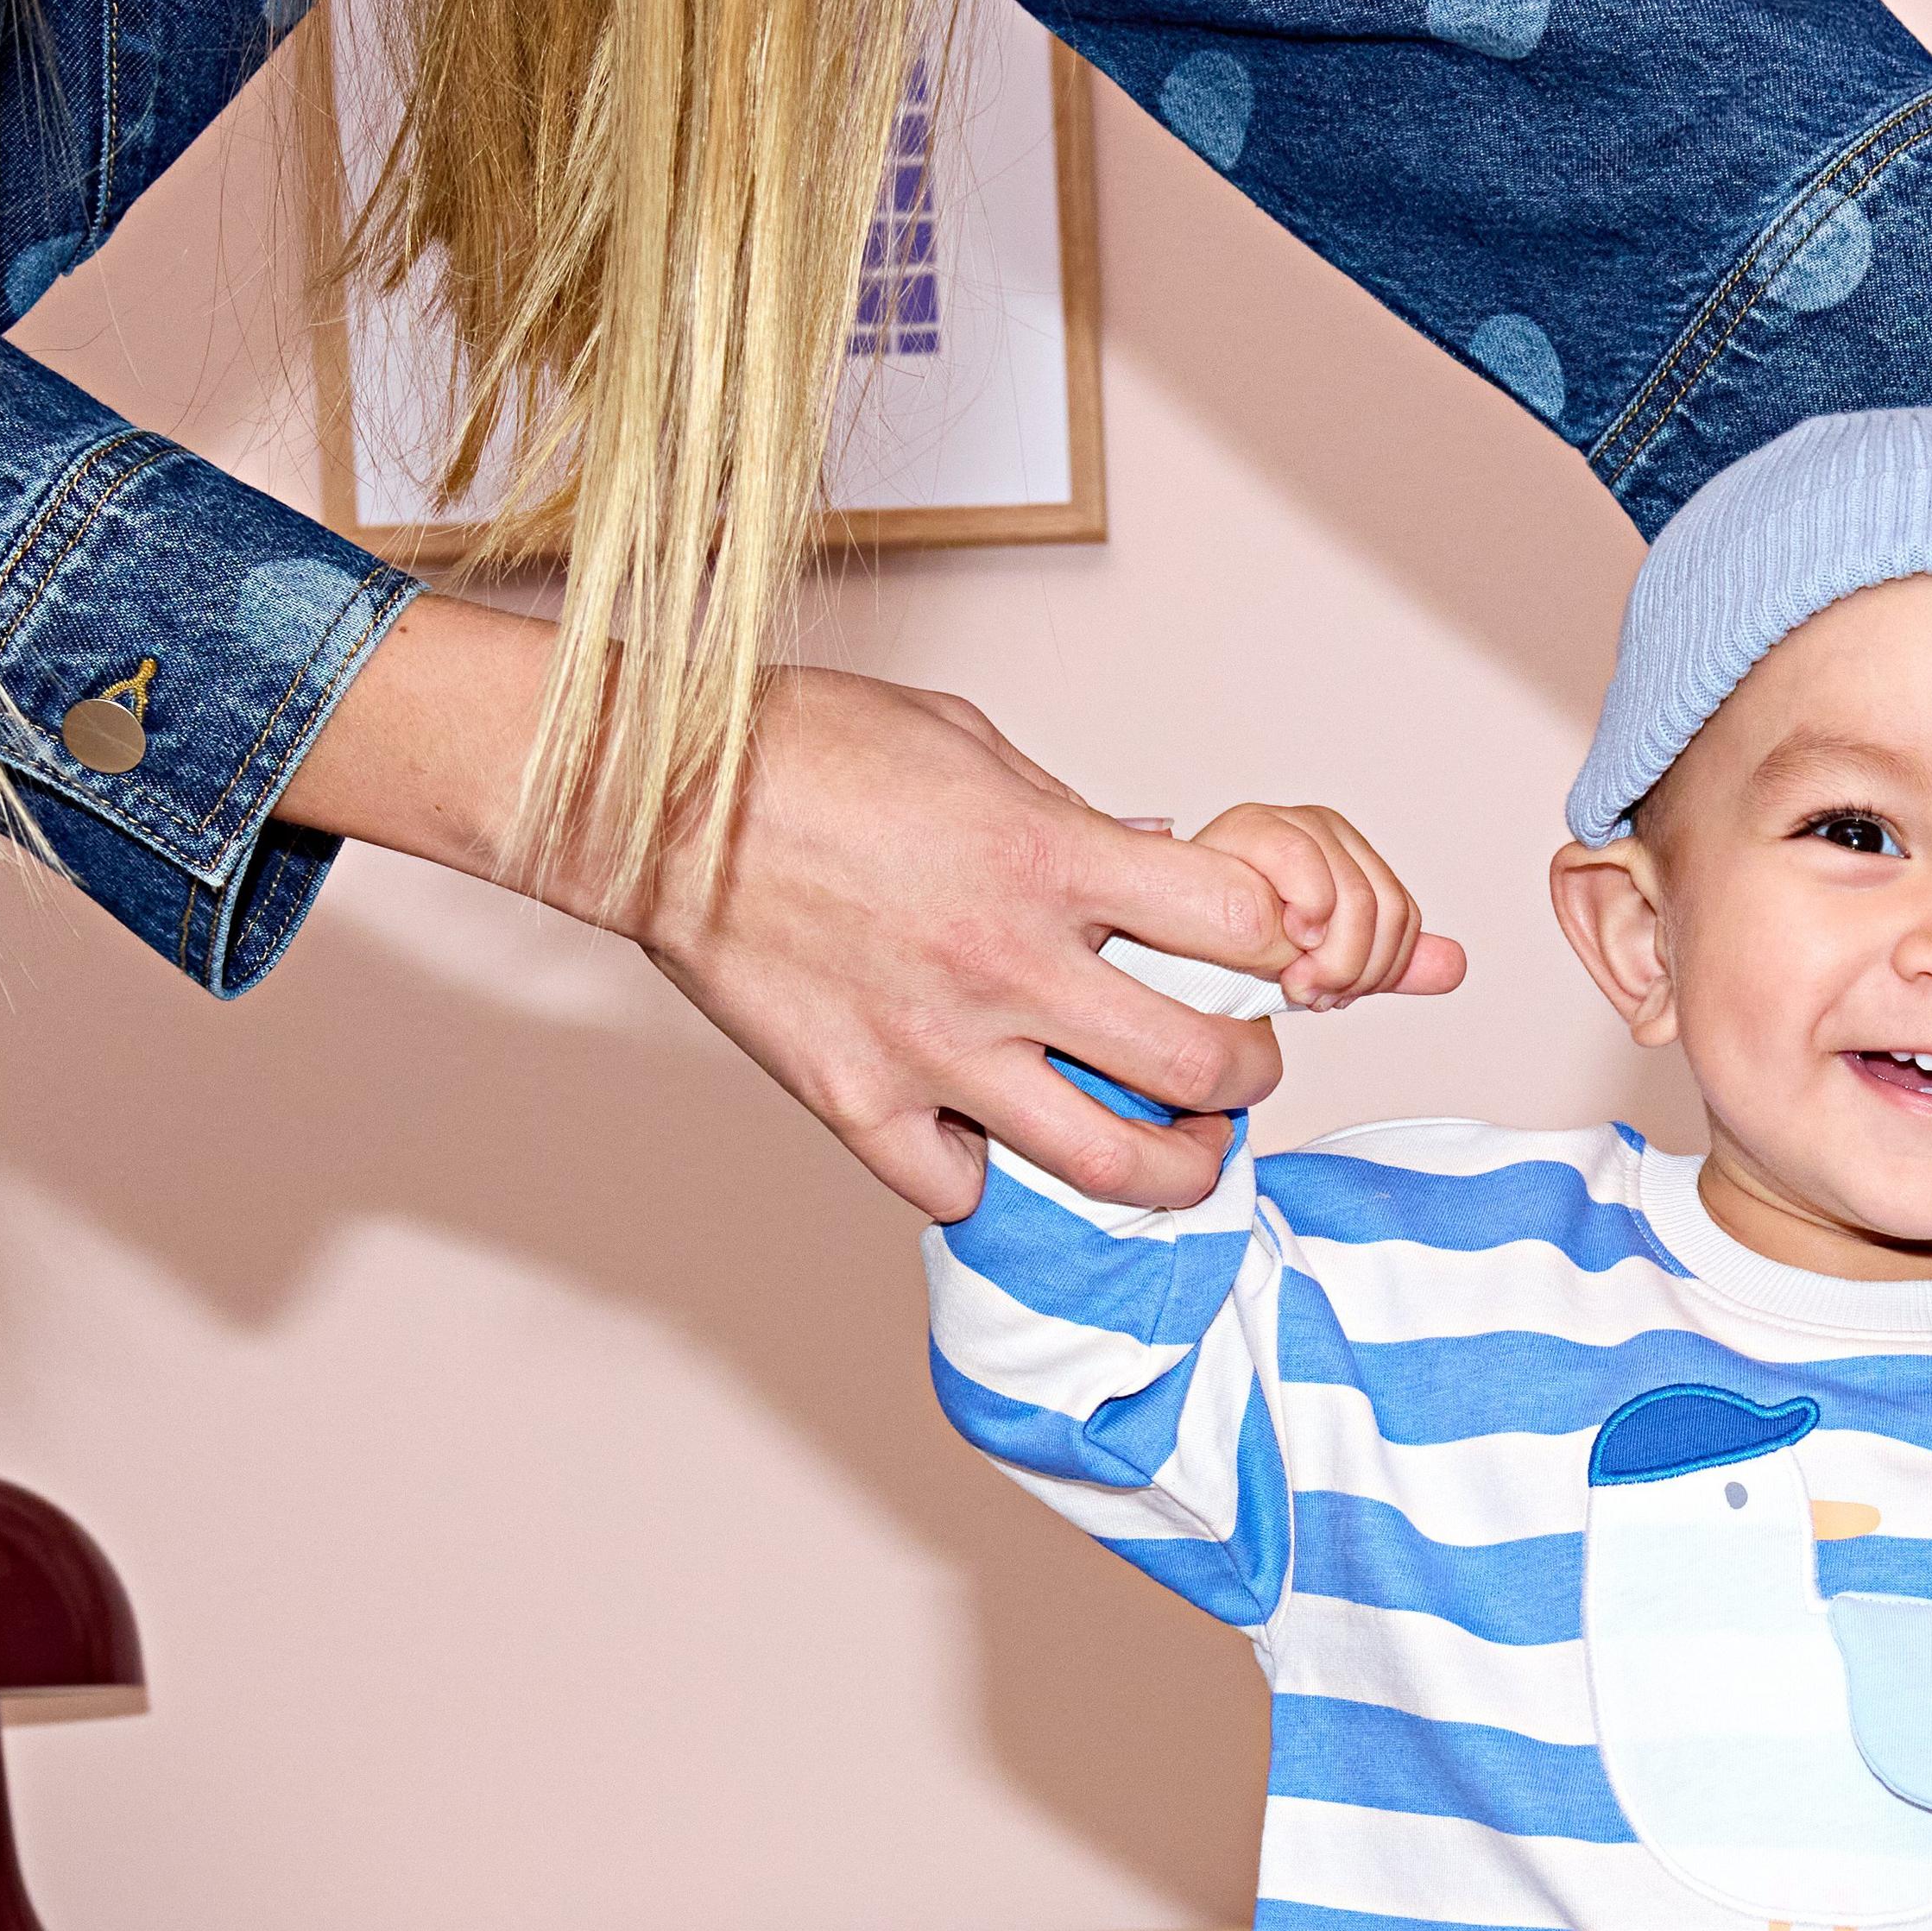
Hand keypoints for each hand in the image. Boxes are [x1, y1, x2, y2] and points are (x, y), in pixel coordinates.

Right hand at [277, 597, 1346, 1221]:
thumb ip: (1070, 817)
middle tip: (1242, 1065)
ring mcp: (933, 1048)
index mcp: (1045, 856)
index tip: (1272, 953)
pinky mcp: (858, 1103)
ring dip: (1174, 1165)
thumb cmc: (802, 747)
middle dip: (1252, 1074)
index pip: (1240, 923)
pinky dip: (995, 1178)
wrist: (652, 795)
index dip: (1279, 943)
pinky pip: (962, 1189)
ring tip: (1180, 1145)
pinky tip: (1000, 1145)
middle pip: (1202, 1066)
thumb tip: (1156, 861)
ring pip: (1111, 1163)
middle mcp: (1005, 963)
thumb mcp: (968, 741)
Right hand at [1188, 801, 1467, 1014]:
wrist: (1159, 946)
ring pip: (1355, 901)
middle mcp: (1323, 832)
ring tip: (1291, 982)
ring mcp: (1288, 822)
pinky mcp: (1250, 824)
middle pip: (1386, 912)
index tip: (1333, 997)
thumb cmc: (1228, 953)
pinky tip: (1279, 948)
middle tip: (1313, 995)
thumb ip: (1385, 965)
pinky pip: (1307, 867)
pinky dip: (1304, 917)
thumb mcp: (1321, 967)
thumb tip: (1454, 966)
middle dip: (1353, 972)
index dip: (1378, 972)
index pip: (1403, 918)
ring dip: (1327, 960)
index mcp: (1348, 858)